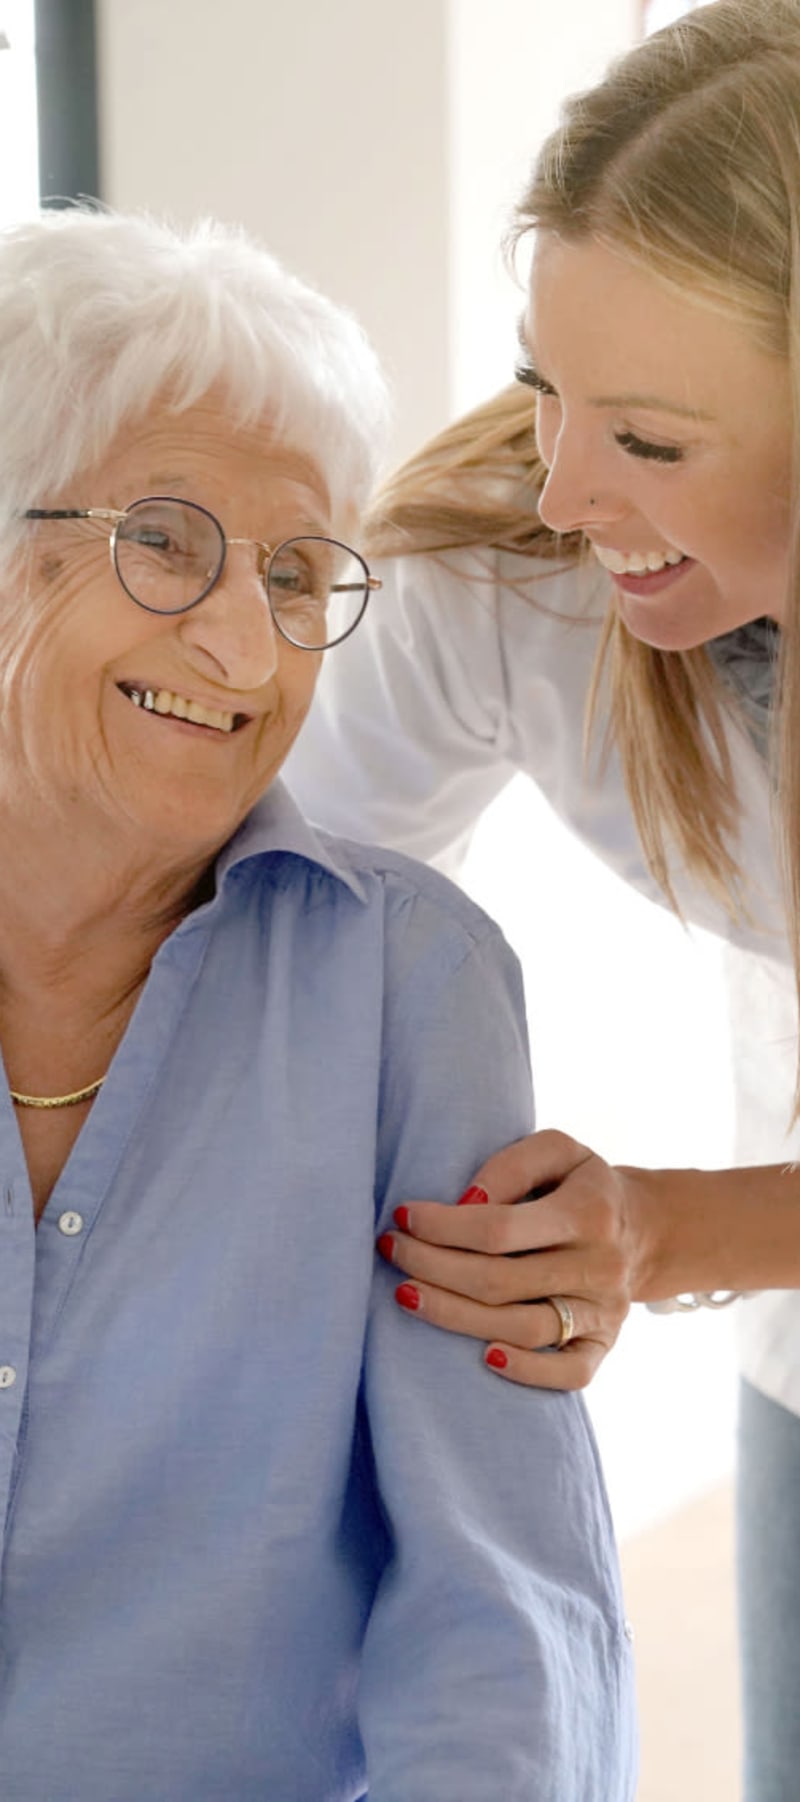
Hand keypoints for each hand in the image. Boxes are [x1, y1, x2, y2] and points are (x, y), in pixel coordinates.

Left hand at [377, 1130, 644, 1389]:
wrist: (645, 1229)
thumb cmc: (580, 1185)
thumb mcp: (558, 1151)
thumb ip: (512, 1165)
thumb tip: (466, 1201)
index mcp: (588, 1211)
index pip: (500, 1229)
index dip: (443, 1226)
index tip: (402, 1216)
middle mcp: (599, 1265)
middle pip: (501, 1281)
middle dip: (433, 1267)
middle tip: (391, 1251)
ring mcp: (603, 1311)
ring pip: (523, 1328)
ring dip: (454, 1316)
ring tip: (406, 1294)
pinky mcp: (604, 1345)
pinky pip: (570, 1373)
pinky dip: (527, 1372)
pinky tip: (482, 1357)